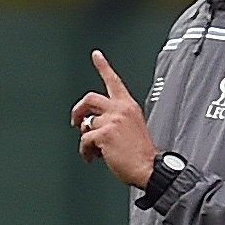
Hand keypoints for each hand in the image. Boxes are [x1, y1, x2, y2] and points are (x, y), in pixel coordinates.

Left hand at [70, 50, 158, 188]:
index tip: (96, 55)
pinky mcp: (104, 134)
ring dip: (86, 140)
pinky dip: (85, 151)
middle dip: (78, 110)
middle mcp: (121, 109)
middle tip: (75, 122)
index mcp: (129, 106)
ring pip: (86, 125)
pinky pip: (84, 140)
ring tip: (94, 151)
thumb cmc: (140, 153)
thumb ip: (112, 120)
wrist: (149, 168)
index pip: (114, 81)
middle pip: (90, 98)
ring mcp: (112, 120)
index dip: (103, 67)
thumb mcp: (131, 128)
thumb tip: (89, 125)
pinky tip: (93, 157)